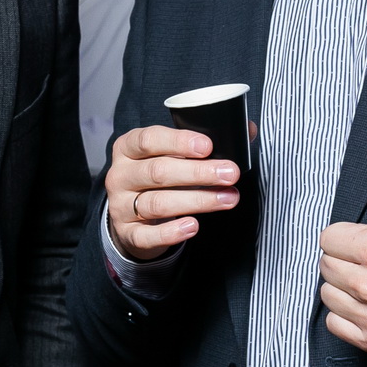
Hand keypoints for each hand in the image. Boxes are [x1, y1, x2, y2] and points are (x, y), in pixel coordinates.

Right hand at [104, 124, 241, 261]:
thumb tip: (246, 130)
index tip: (207, 146)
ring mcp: (120, 206)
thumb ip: (203, 143)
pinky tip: (193, 226)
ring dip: (197, 201)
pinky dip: (172, 232)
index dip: (178, 142)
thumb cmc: (158, 177)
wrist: (132, 216)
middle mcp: (120, 175)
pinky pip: (148, 235)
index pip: (148, 140)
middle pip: (158, 172)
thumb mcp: (171, 154)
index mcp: (128, 148)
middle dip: (198, 173)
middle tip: (230, 174)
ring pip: (158, 203)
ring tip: (227, 198)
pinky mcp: (127, 233)